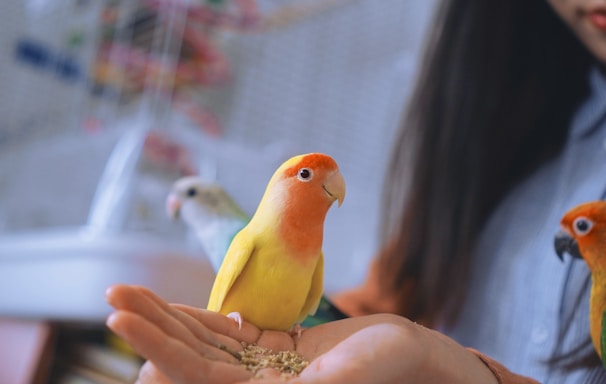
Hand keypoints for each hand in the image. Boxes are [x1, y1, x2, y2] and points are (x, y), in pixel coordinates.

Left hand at [105, 285, 496, 383]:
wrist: (420, 361)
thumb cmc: (395, 370)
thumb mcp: (351, 376)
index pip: (198, 375)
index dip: (158, 345)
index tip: (120, 318)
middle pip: (192, 356)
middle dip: (151, 325)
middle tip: (112, 293)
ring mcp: (266, 370)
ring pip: (206, 342)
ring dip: (168, 316)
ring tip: (129, 292)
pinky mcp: (278, 351)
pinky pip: (232, 333)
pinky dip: (203, 316)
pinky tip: (176, 305)